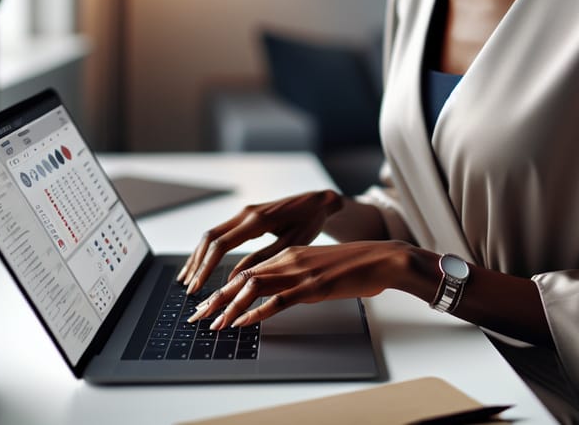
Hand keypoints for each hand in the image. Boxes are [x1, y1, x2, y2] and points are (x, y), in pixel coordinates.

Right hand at [176, 189, 342, 293]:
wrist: (315, 203)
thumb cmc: (307, 224)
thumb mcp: (289, 246)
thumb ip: (261, 261)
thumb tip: (234, 278)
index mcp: (256, 221)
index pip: (221, 245)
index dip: (206, 267)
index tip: (198, 287)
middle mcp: (246, 213)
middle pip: (210, 238)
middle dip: (197, 265)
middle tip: (189, 289)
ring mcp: (244, 212)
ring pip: (212, 234)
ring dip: (199, 256)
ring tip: (188, 279)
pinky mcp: (245, 216)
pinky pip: (220, 232)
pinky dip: (208, 249)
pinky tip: (201, 262)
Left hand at [186, 240, 409, 329]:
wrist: (379, 259)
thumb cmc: (352, 266)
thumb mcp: (317, 268)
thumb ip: (295, 276)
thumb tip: (276, 294)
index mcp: (289, 254)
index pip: (247, 271)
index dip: (223, 289)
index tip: (208, 305)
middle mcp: (289, 260)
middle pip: (243, 277)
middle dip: (217, 298)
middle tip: (198, 316)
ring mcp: (300, 272)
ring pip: (254, 286)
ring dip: (231, 306)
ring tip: (216, 324)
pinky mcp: (312, 286)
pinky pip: (278, 299)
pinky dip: (257, 312)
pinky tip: (245, 322)